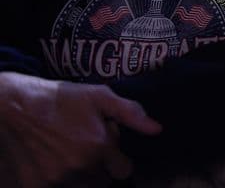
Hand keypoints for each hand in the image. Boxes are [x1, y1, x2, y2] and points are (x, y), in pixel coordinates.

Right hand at [0, 72, 161, 186]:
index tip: (109, 151)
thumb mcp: (100, 96)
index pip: (124, 171)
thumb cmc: (62, 99)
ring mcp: (56, 180)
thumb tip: (157, 129)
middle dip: (100, 169)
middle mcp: (79, 168)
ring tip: (70, 156)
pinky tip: (53, 163)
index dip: (118, 161)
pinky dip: (59, 182)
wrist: (16, 106)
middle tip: (86, 151)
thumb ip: (131, 114)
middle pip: (102, 183)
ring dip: (81, 178)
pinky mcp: (35, 186)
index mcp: (99, 147)